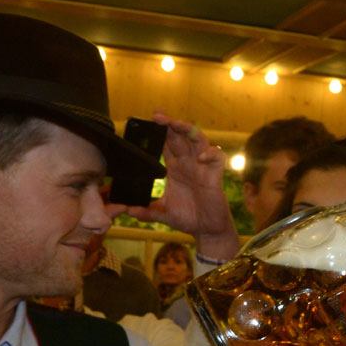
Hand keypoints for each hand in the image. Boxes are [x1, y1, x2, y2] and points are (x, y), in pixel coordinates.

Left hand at [115, 111, 240, 260]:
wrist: (207, 229)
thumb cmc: (187, 218)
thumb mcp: (163, 214)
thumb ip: (146, 212)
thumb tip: (128, 211)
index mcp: (174, 168)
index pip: (165, 143)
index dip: (158, 131)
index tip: (146, 122)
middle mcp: (188, 163)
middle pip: (179, 136)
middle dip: (169, 124)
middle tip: (156, 116)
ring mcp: (202, 166)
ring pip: (198, 139)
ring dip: (187, 129)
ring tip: (175, 125)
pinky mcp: (215, 174)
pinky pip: (217, 156)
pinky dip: (210, 153)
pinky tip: (200, 157)